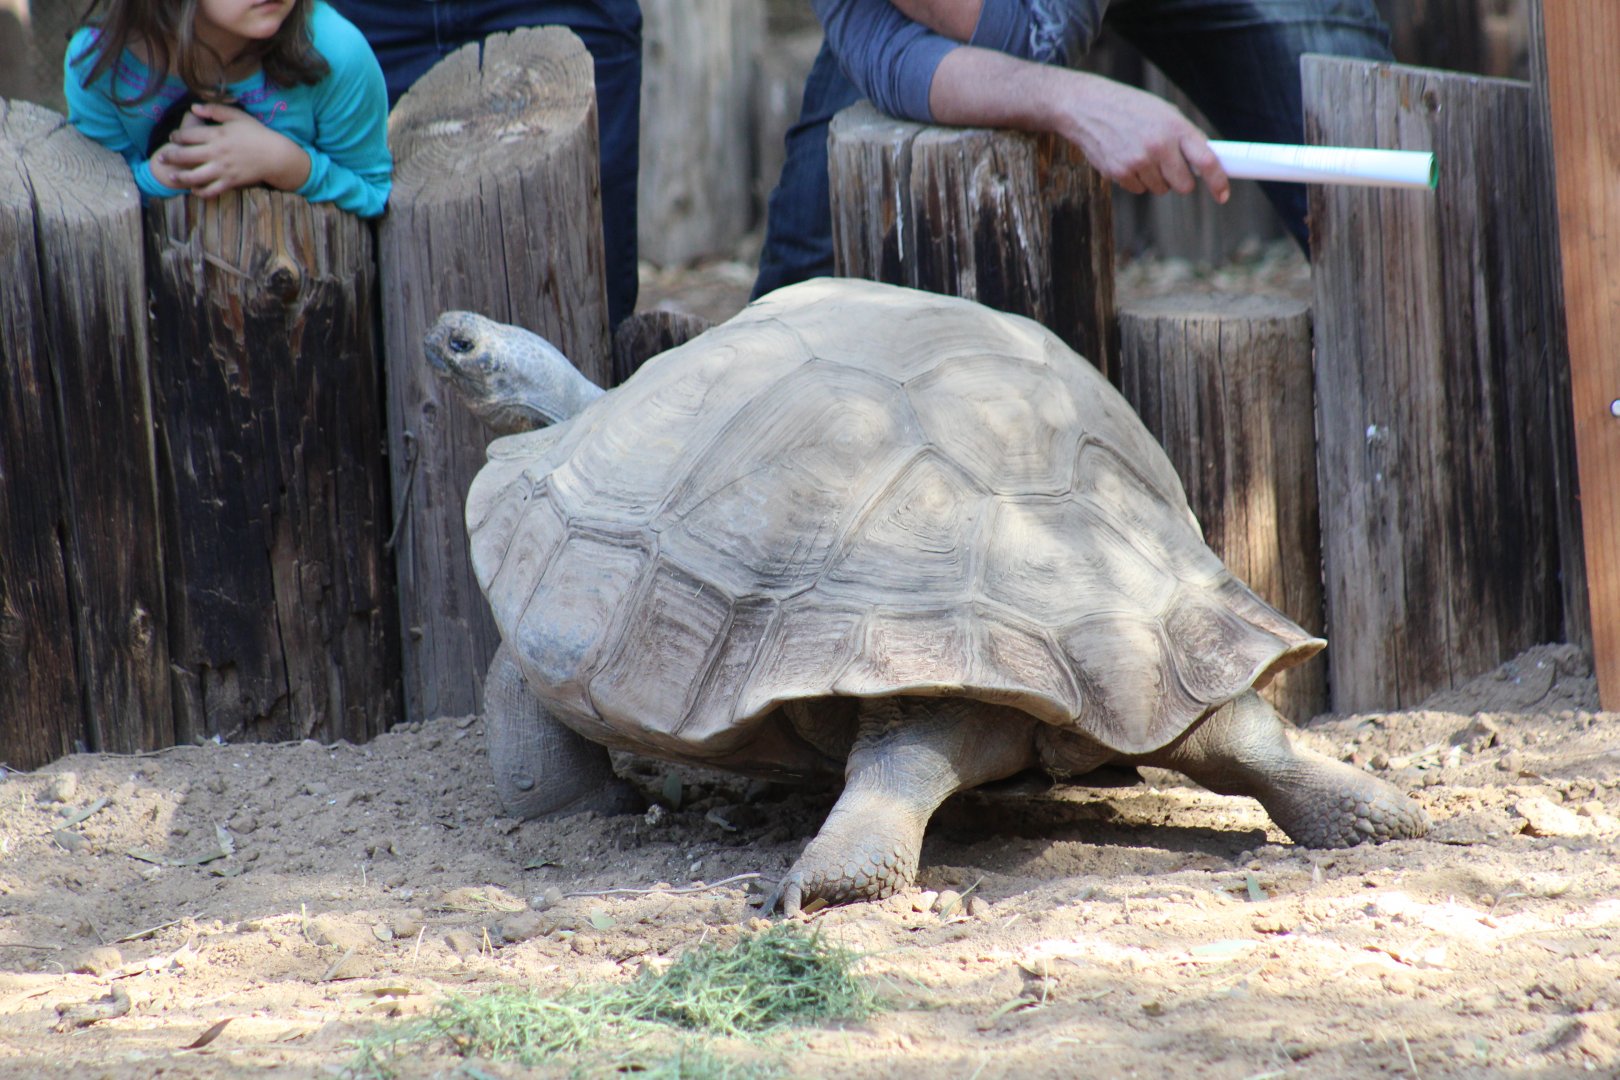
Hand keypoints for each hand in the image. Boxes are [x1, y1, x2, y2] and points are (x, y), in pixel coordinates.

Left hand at [154, 102, 310, 198]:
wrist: (275, 155)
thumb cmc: (257, 133)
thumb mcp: (237, 116)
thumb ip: (215, 110)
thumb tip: (193, 108)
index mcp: (217, 134)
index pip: (188, 135)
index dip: (176, 136)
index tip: (173, 137)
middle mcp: (216, 152)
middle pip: (185, 155)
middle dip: (170, 157)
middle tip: (160, 158)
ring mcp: (223, 169)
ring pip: (194, 176)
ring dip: (180, 177)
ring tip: (171, 177)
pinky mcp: (230, 182)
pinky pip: (211, 190)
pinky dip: (200, 192)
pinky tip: (194, 190)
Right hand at [929, 49, 1230, 204]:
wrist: (1086, 107)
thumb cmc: (1130, 108)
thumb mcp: (1162, 113)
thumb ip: (1184, 137)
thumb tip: (1206, 165)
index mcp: (1174, 127)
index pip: (1206, 162)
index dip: (1218, 182)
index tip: (1223, 195)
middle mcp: (1158, 146)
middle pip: (1183, 185)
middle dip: (1180, 180)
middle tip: (1170, 164)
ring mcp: (1137, 162)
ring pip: (1160, 189)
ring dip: (1156, 178)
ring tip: (1141, 153)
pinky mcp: (1118, 174)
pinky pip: (1139, 189)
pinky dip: (1137, 179)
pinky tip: (1126, 158)